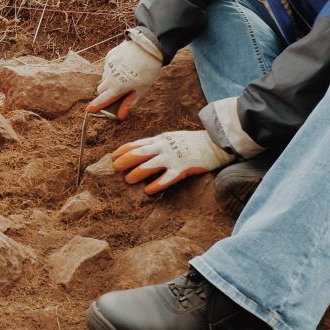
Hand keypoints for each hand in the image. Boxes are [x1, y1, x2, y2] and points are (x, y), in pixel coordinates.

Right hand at [87, 30, 162, 118]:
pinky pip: (108, 65)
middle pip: (101, 89)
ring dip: (111, 80)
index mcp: (117, 87)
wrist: (149, 47)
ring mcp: (108, 65)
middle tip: (115, 92)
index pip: (103, 99)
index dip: (96, 105)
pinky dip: (113, 68)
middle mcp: (110, 76)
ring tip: (125, 75)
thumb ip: (129, 102)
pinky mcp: (110, 55)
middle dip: (105, 92)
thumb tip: (121, 115)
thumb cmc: (148, 71)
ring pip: (105, 76)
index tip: (89, 109)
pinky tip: (125, 65)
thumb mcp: (142, 89)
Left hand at [111, 130, 234, 193]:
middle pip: (140, 153)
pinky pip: (167, 177)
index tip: (113, 156)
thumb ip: (159, 144)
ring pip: (150, 164)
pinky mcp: (184, 167)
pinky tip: (148, 191)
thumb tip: (143, 152)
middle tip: (115, 167)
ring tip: (128, 179)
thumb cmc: (194, 141)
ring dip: (137, 172)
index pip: (138, 143)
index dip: (124, 150)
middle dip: (125, 159)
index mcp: (161, 139)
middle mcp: (165, 147)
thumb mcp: (173, 138)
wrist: (217, 141)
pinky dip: (156, 184)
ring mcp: (174, 157)